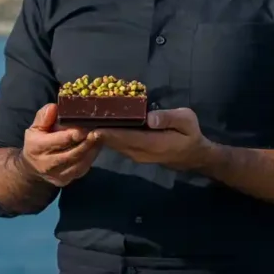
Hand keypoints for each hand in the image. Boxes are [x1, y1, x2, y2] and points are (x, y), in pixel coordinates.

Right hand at [19, 104, 101, 187]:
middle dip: (86, 143)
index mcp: (37, 147)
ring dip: (91, 150)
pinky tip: (96, 147)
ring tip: (100, 138)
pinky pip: (82, 169)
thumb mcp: (35, 127)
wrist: (32, 167)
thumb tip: (54, 108)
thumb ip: (43, 117)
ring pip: (79, 164)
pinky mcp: (66, 181)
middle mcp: (47, 164)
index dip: (73, 135)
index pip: (58, 141)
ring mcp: (57, 175)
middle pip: (71, 154)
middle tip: (98, 132)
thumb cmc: (36, 141)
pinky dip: (91, 158)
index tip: (85, 127)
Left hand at [94, 108, 212, 171]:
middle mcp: (140, 152)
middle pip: (114, 142)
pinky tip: (97, 126)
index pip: (125, 137)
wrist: (195, 156)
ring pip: (113, 145)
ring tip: (83, 121)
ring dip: (99, 135)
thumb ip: (168, 118)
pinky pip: (118, 145)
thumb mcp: (186, 120)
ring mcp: (137, 155)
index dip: (107, 132)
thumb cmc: (191, 135)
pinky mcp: (135, 153)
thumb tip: (149, 118)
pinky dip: (106, 137)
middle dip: (97, 131)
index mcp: (152, 144)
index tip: (90, 124)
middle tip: (79, 119)